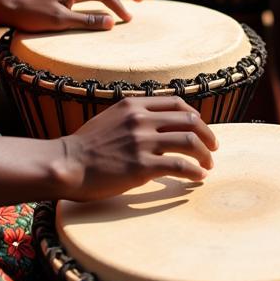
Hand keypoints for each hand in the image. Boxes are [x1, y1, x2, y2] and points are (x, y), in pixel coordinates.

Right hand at [59, 97, 218, 200]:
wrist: (66, 165)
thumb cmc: (86, 146)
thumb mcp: (111, 118)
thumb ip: (134, 115)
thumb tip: (158, 122)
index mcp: (134, 104)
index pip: (177, 104)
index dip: (195, 117)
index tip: (201, 129)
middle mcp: (141, 119)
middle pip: (189, 120)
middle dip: (207, 135)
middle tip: (213, 148)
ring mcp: (142, 141)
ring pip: (189, 141)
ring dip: (205, 154)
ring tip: (209, 165)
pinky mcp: (141, 166)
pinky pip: (179, 165)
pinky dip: (194, 171)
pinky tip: (198, 177)